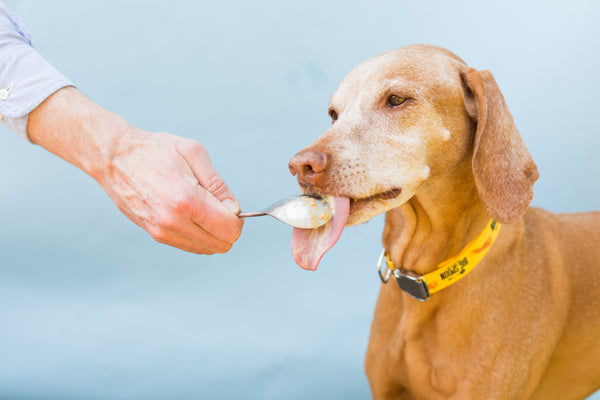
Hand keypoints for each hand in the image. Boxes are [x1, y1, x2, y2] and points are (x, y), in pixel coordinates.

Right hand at [28, 87, 242, 253]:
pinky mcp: (155, 235)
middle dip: (228, 228)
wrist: (114, 157)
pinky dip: (199, 236)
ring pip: (206, 249)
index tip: (230, 205)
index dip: (238, 219)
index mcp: (186, 200)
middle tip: (219, 207)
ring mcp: (162, 232)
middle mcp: (174, 221)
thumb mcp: (193, 153)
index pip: (229, 229)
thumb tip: (234, 209)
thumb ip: (218, 185)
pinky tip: (191, 215)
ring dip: (213, 233)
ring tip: (202, 208)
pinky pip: (190, 246)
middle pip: (221, 244)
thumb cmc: (154, 150)